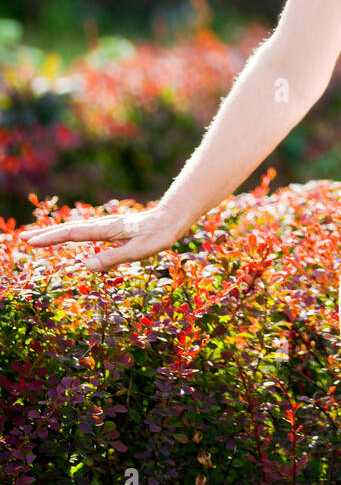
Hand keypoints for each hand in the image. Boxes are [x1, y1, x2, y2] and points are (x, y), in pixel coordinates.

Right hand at [18, 203, 182, 273]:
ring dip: (56, 233)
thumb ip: (112, 258)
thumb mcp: (138, 251)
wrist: (173, 219)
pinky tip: (69, 237)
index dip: (51, 238)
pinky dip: (71, 233)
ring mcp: (108, 226)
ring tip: (38, 237)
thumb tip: (85, 266)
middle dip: (46, 234)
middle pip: (69, 229)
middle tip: (23, 238)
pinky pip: (86, 231)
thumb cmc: (158, 235)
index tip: (31, 241)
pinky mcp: (113, 229)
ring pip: (76, 229)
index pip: (72, 234)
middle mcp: (104, 226)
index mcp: (106, 230)